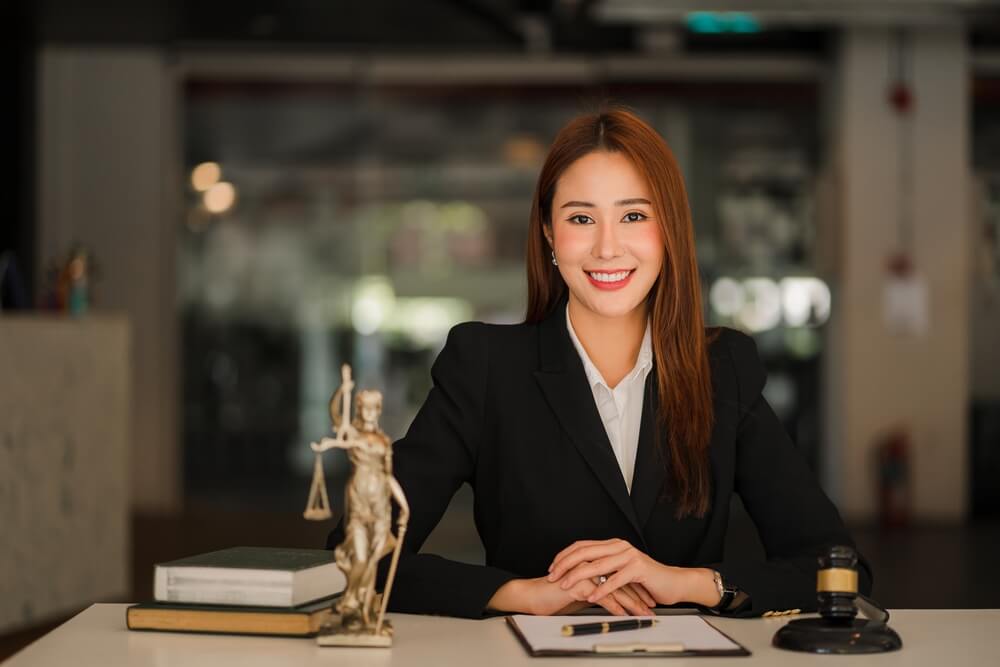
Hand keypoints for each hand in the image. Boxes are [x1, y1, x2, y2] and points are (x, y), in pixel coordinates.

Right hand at [487, 576, 654, 615]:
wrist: (534, 596)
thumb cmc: (554, 595)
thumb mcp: (580, 593)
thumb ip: (595, 591)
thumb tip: (613, 598)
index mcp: (591, 565)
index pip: (619, 575)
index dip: (634, 587)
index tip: (647, 598)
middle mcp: (590, 566)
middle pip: (620, 580)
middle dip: (637, 595)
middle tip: (650, 606)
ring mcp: (584, 574)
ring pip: (614, 588)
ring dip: (630, 602)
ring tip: (642, 613)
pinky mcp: (578, 585)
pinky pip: (600, 596)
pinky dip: (614, 606)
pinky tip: (624, 614)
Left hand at [547, 538, 719, 606]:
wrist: (674, 583)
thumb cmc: (647, 581)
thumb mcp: (621, 572)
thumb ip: (604, 570)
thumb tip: (579, 575)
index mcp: (613, 545)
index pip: (582, 546)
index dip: (564, 556)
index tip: (552, 568)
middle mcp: (619, 547)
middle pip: (585, 552)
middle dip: (566, 565)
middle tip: (552, 576)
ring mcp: (629, 556)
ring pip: (598, 565)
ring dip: (579, 577)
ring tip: (566, 586)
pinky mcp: (638, 569)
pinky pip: (615, 580)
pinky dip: (602, 589)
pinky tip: (592, 598)